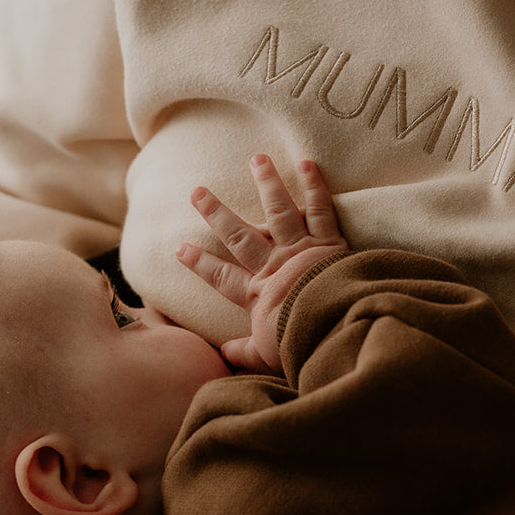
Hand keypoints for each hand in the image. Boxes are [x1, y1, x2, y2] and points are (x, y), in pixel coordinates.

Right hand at [176, 154, 347, 372]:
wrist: (334, 325)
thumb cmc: (300, 343)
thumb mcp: (268, 355)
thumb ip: (245, 352)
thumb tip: (224, 354)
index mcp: (257, 294)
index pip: (221, 276)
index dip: (199, 263)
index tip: (179, 247)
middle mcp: (273, 265)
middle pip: (240, 235)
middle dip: (217, 213)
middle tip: (197, 191)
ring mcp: (300, 249)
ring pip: (279, 211)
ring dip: (267, 183)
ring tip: (256, 158)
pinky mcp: (329, 241)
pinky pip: (320, 209)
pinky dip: (314, 186)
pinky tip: (306, 163)